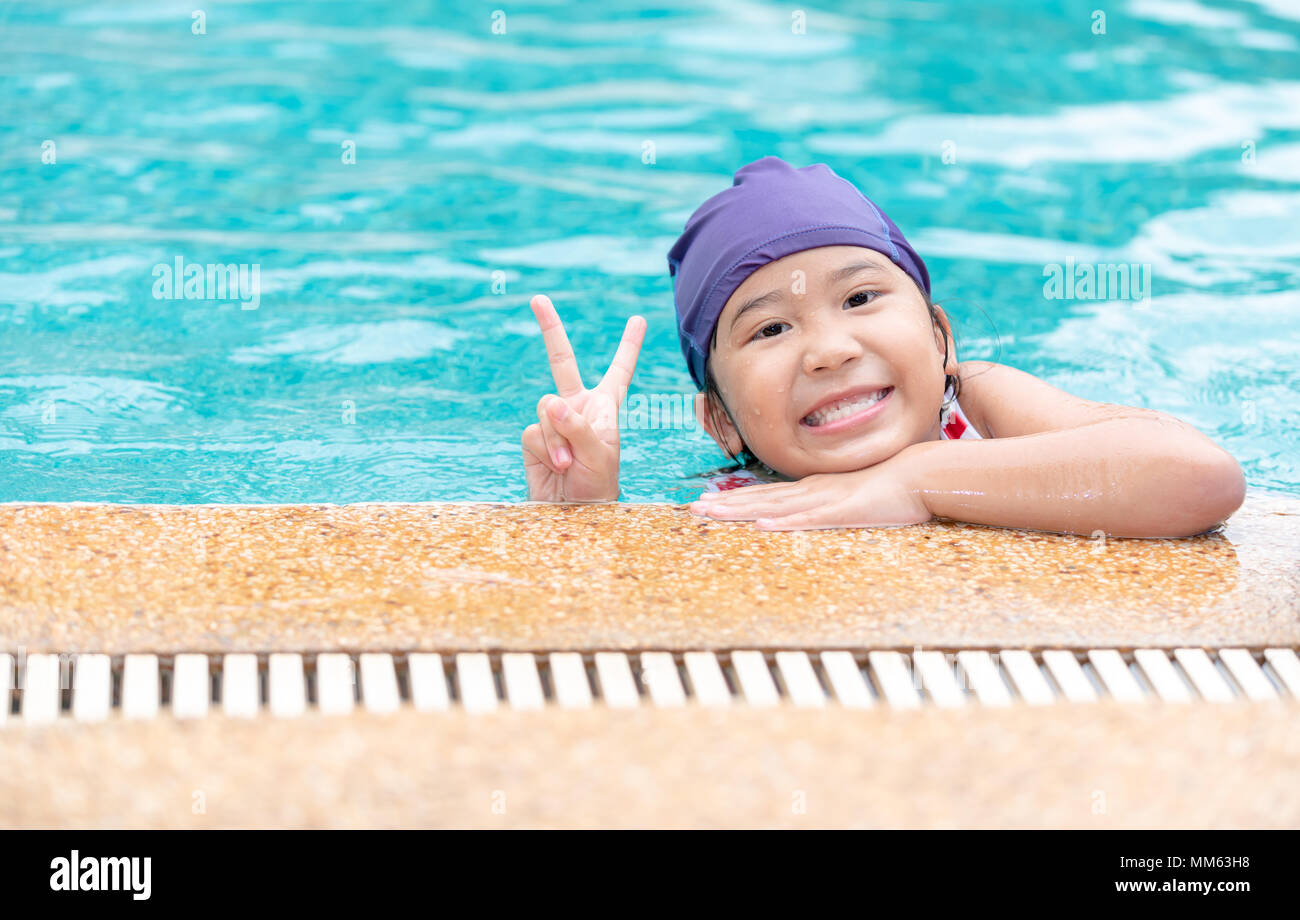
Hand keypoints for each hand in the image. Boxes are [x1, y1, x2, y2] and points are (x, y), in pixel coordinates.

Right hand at [522, 294, 645, 501]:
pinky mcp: (533, 437)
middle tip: (538, 299)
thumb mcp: (600, 455)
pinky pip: (533, 431)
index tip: (639, 319)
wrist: (574, 511)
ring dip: (557, 438)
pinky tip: (556, 466)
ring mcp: (552, 419)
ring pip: (545, 408)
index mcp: (605, 406)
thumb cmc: (598, 484)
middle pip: (561, 361)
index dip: (629, 346)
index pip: (619, 370)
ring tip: (570, 463)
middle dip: (549, 329)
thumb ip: (576, 426)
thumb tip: (550, 404)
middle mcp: (577, 406)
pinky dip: (546, 449)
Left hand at [686, 455, 931, 529]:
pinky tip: (762, 527)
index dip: (735, 500)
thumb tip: (807, 513)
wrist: (919, 474)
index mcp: (812, 489)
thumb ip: (828, 504)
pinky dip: (784, 523)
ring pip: (776, 507)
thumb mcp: (849, 497)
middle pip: (761, 499)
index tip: (707, 503)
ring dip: (743, 511)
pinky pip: (808, 519)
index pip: (766, 496)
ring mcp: (825, 500)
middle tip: (693, 508)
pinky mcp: (842, 511)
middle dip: (726, 504)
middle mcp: (811, 491)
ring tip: (714, 514)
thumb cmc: (888, 487)